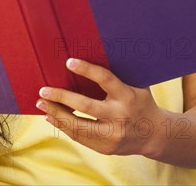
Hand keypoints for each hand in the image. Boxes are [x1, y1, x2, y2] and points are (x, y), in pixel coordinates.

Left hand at [36, 58, 164, 158]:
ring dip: (57, 114)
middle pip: (86, 106)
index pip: (105, 80)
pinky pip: (80, 137)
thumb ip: (120, 71)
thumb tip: (96, 47)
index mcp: (128, 96)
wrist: (154, 134)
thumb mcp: (137, 84)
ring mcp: (113, 135)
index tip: (68, 62)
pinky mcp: (106, 148)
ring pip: (79, 126)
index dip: (87, 70)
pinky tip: (51, 116)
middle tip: (43, 90)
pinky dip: (63, 126)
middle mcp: (120, 116)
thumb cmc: (140, 101)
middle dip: (62, 97)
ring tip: (41, 104)